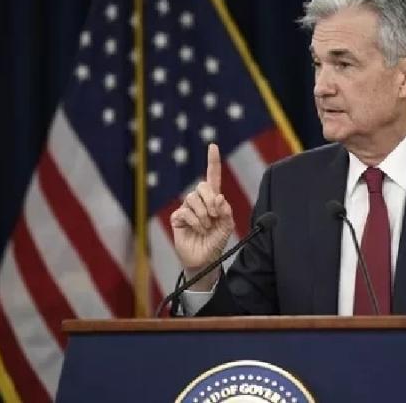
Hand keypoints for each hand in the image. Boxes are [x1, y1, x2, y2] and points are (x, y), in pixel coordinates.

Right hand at [170, 143, 234, 289]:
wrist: (206, 260)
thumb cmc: (217, 241)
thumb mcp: (228, 225)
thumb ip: (226, 210)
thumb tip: (218, 197)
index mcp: (213, 199)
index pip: (212, 176)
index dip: (212, 161)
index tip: (213, 145)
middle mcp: (199, 201)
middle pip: (202, 186)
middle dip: (210, 200)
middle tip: (215, 215)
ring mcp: (187, 209)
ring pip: (193, 199)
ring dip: (203, 214)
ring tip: (206, 227)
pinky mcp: (178, 218)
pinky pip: (185, 212)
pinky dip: (195, 222)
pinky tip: (197, 230)